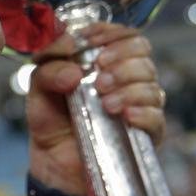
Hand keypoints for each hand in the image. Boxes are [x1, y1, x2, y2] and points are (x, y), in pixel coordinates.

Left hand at [26, 23, 164, 194]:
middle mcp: (126, 76)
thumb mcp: (39, 89)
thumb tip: (74, 71)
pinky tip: (125, 115)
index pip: (122, 33)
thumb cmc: (50, 119)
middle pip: (142, 52)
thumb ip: (48, 69)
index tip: (90, 44)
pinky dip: (142, 112)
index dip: (109, 33)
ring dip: (128, 87)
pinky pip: (157, 117)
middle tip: (99, 77)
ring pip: (151, 83)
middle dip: (121, 59)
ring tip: (104, 102)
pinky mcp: (147, 132)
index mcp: (103, 59)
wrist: (54, 162)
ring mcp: (140, 103)